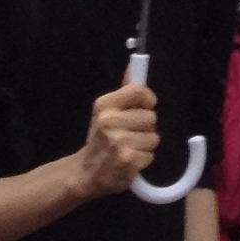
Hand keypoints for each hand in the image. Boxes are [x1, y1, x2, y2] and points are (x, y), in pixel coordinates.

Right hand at [73, 77, 159, 199]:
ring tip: (130, 148)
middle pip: (151, 117)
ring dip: (145, 145)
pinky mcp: (128, 162)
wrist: (85, 173)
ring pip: (154, 137)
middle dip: (145, 127)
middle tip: (131, 135)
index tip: (146, 107)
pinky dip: (143, 160)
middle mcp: (111, 122)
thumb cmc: (99, 139)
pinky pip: (151, 155)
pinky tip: (130, 161)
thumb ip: (123, 92)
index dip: (148, 99)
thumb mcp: (105, 112)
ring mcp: (119, 143)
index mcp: (105, 105)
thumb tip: (134, 66)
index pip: (138, 91)